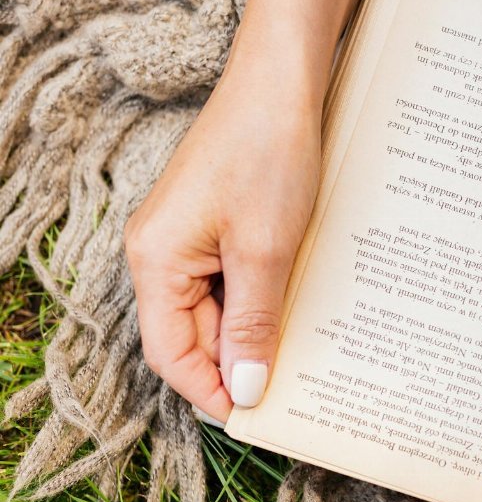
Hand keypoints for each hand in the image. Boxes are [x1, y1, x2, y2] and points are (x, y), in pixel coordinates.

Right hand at [124, 0, 374, 421]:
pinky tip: (298, 308)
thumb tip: (242, 389)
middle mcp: (160, 252)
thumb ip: (253, 325)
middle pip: (191, 335)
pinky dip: (262, 299)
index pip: (169, 354)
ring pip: (216, 309)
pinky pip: (231, 279)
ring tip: (304, 349)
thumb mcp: (266, 253)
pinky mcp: (215, 222)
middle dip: (237, 363)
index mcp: (156, 262)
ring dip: (256, 331)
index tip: (256, 417)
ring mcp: (187, 237)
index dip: (209, 392)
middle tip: (292, 389)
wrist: (281, 84)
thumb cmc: (268, 157)